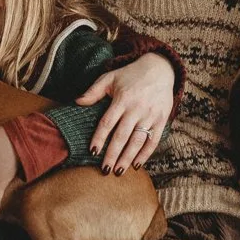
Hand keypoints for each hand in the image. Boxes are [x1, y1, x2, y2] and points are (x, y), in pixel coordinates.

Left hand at [77, 52, 175, 173]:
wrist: (160, 68)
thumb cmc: (131, 74)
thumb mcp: (110, 77)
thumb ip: (93, 91)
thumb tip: (77, 102)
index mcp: (122, 99)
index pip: (108, 122)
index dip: (100, 138)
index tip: (93, 151)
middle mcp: (137, 108)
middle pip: (122, 136)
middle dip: (113, 154)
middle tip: (105, 170)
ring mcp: (151, 115)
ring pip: (138, 141)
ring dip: (128, 157)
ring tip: (119, 171)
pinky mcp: (162, 120)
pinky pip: (154, 140)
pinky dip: (146, 154)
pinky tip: (136, 164)